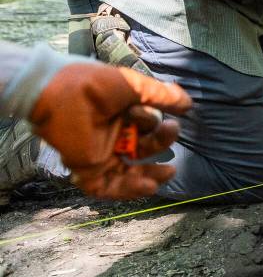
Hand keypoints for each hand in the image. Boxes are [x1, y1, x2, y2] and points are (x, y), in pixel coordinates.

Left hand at [29, 64, 192, 199]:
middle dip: (161, 145)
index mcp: (121, 114)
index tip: (160, 115)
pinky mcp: (87, 168)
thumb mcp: (134, 87)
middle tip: (172, 133)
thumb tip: (189, 104)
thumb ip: (162, 96)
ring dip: (149, 175)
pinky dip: (127, 190)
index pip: (147, 126)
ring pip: (128, 172)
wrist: (58, 95)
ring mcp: (99, 153)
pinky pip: (107, 186)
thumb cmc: (93, 86)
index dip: (155, 122)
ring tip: (169, 174)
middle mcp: (112, 134)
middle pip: (143, 149)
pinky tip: (148, 187)